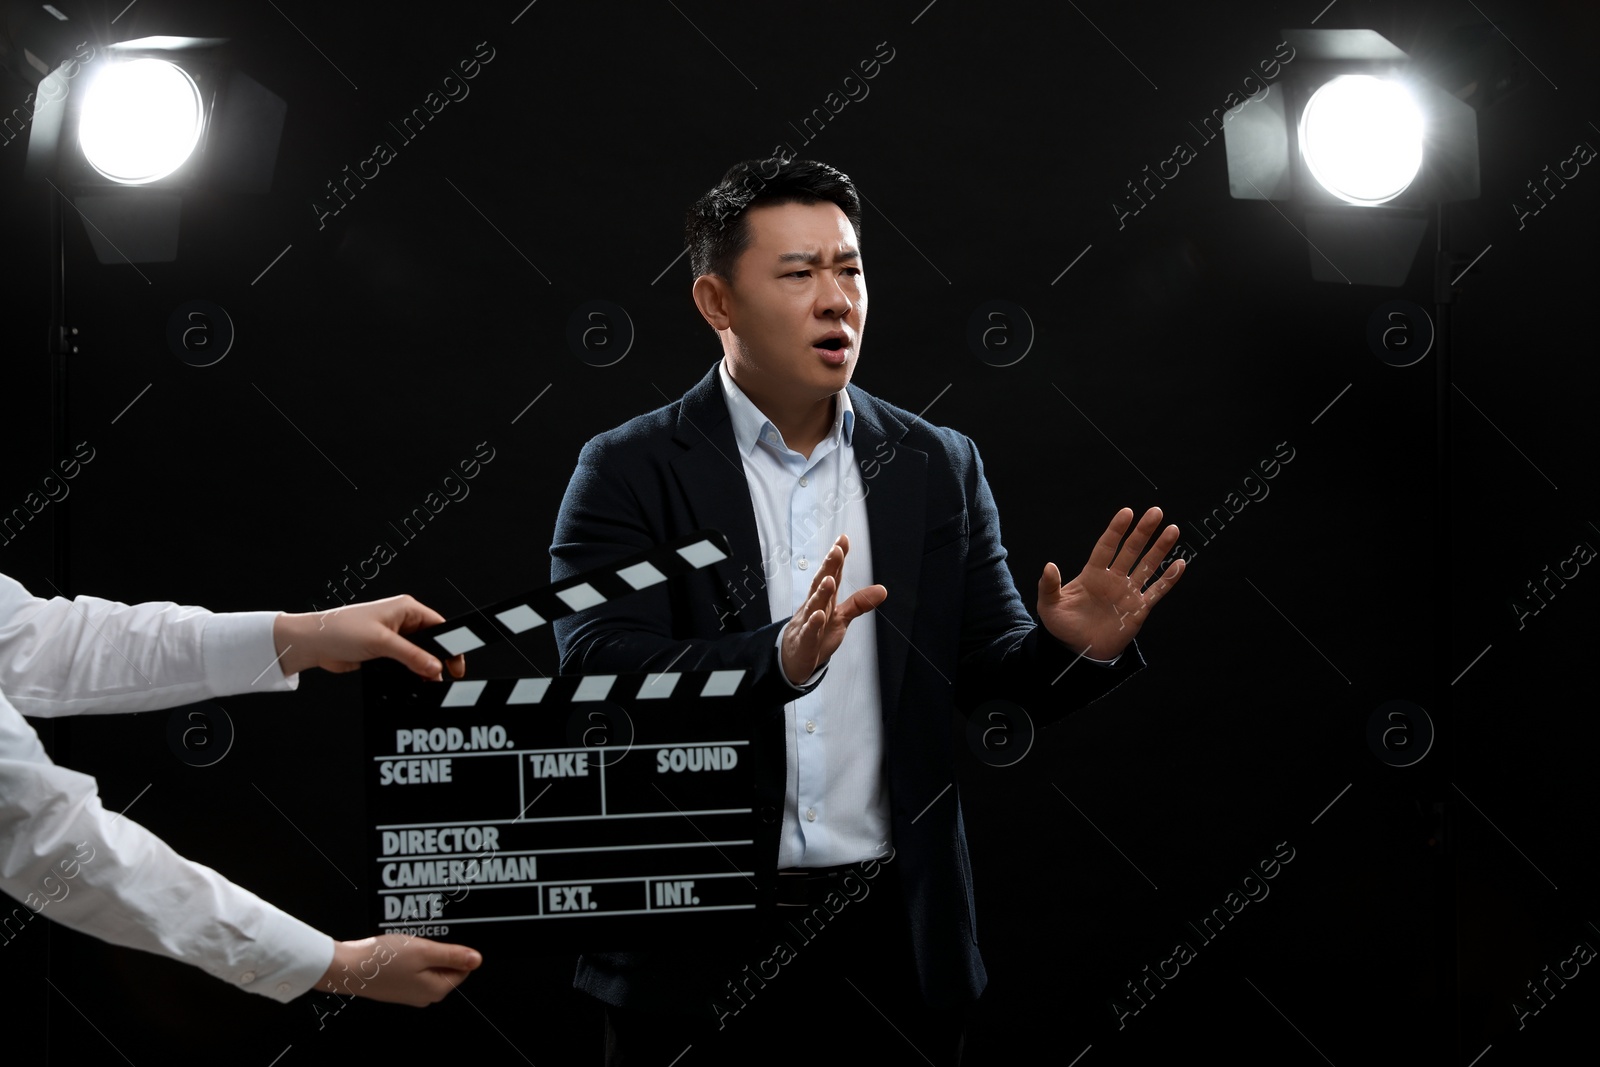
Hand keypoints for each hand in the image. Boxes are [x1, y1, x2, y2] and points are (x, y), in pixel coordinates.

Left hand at [273, 595, 466, 680]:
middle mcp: (401, 621)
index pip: (439, 626)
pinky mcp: (382, 652)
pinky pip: (403, 665)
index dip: (451, 645)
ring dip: (422, 669)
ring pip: (417, 656)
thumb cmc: (340, 630)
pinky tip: (411, 683)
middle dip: (437, 661)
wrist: (312, 643)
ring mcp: (392, 638)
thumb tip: (435, 668)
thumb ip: (412, 656)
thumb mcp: (382, 642)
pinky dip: (409, 674)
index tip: (457, 665)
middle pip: (430, 643)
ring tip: (427, 684)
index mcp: (406, 609)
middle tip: (443, 679)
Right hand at [317, 934, 481, 1005]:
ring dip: (421, 953)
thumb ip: (453, 956)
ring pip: (428, 967)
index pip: (462, 969)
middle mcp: (424, 996)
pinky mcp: (397, 987)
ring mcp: (410, 993)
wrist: (348, 967)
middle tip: (419, 942)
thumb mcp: (424, 951)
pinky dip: (409, 957)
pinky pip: (412, 969)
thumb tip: (477, 960)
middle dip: (436, 951)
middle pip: (445, 968)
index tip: (439, 940)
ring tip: (406, 946)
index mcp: (436, 990)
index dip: (453, 950)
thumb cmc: (383, 960)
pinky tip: (397, 951)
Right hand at [779, 534, 886, 684]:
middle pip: (821, 584)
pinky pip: (808, 632)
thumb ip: (859, 603)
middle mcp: (814, 607)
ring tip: (829, 579)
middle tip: (836, 551)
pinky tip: (818, 615)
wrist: (793, 659)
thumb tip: (882, 590)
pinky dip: (813, 624)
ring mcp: (807, 623)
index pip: (832, 575)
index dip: (837, 558)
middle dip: (829, 567)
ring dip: (821, 592)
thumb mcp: (841, 617)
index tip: (843, 539)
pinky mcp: (804, 642)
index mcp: (824, 599)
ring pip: (814, 605)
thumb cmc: (816, 635)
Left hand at [1037, 507, 1185, 661]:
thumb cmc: (1063, 627)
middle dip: (1143, 532)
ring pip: (1147, 566)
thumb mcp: (1049, 606)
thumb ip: (1049, 586)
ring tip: (1172, 530)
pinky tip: (1180, 563)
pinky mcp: (1139, 609)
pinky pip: (1157, 591)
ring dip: (1160, 549)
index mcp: (1092, 574)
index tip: (1127, 512)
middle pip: (1131, 550)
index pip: (1106, 546)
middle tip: (1155, 512)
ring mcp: (1127, 593)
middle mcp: (1113, 579)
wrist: (1079, 652)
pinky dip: (1169, 579)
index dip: (1116, 530)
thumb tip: (1049, 566)